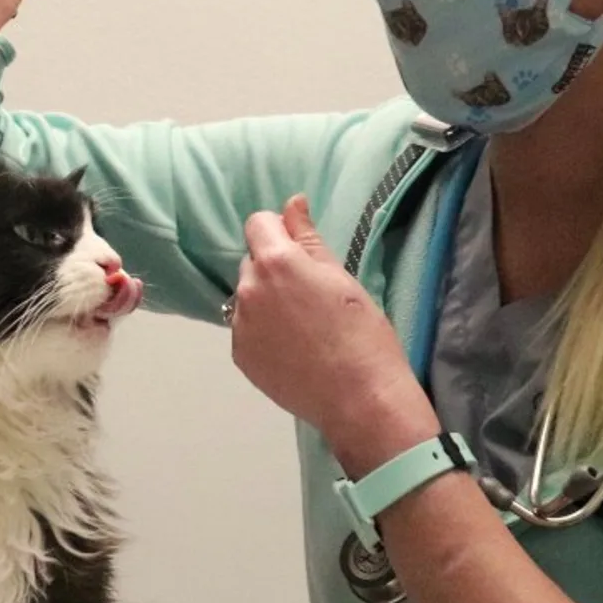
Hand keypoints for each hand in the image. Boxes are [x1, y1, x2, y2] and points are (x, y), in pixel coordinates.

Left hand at [228, 195, 437, 474]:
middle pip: (252, 261)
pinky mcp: (239, 354)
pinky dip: (262, 330)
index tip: (300, 253)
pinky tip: (292, 347)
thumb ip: (308, 238)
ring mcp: (240, 325)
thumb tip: (292, 203)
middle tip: (309, 295)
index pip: (257, 223)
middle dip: (274, 268)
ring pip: (247, 296)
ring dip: (266, 300)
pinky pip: (245, 327)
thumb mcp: (341, 278)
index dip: (279, 232)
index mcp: (276, 263)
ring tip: (303, 326)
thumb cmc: (362, 334)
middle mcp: (248, 290)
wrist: (359, 399)